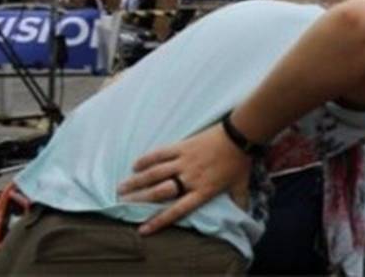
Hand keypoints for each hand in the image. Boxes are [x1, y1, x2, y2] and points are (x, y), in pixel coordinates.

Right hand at [117, 123, 250, 234]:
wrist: (240, 135)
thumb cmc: (240, 161)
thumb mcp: (241, 185)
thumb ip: (239, 200)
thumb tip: (243, 214)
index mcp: (202, 191)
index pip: (177, 210)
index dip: (159, 220)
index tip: (142, 230)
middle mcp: (190, 178)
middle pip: (159, 191)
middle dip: (139, 199)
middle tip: (121, 204)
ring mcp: (184, 161)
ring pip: (155, 173)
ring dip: (136, 180)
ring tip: (121, 188)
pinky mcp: (183, 146)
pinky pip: (161, 153)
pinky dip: (147, 159)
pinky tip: (135, 165)